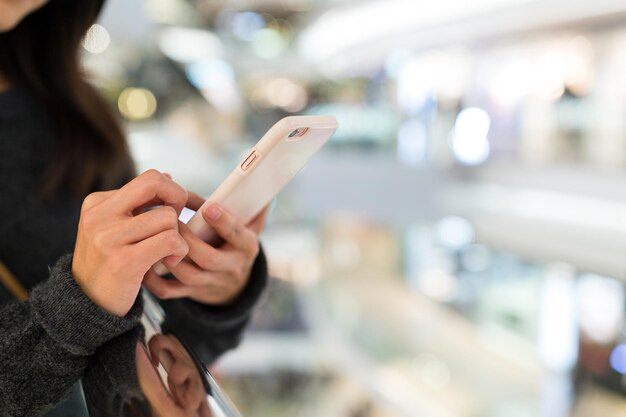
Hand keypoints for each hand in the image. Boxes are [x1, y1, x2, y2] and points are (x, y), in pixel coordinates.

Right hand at [72, 170, 188, 316]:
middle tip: (176, 224)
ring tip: (168, 253)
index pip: (150, 179)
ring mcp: (109, 238)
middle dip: (178, 199)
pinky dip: (179, 251)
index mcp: (98, 203)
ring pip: (168, 217)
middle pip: (156, 184)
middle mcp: (99, 215)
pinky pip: (170, 241)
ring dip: (179, 237)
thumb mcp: (115, 228)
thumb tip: (168, 177)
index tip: (178, 209)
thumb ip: (138, 204)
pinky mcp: (124, 261)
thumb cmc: (110, 263)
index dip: (173, 190)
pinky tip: (169, 262)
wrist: (87, 304)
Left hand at [144, 192, 267, 304]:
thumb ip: (255, 209)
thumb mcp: (251, 229)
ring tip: (155, 237)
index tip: (208, 207)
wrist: (234, 286)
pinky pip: (171, 291)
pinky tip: (146, 262)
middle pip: (208, 258)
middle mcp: (231, 267)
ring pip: (188, 275)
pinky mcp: (193, 293)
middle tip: (171, 221)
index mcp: (246, 247)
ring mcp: (211, 282)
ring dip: (170, 256)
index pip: (237, 235)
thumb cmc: (237, 245)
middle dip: (188, 240)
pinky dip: (154, 281)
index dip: (223, 222)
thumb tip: (262, 186)